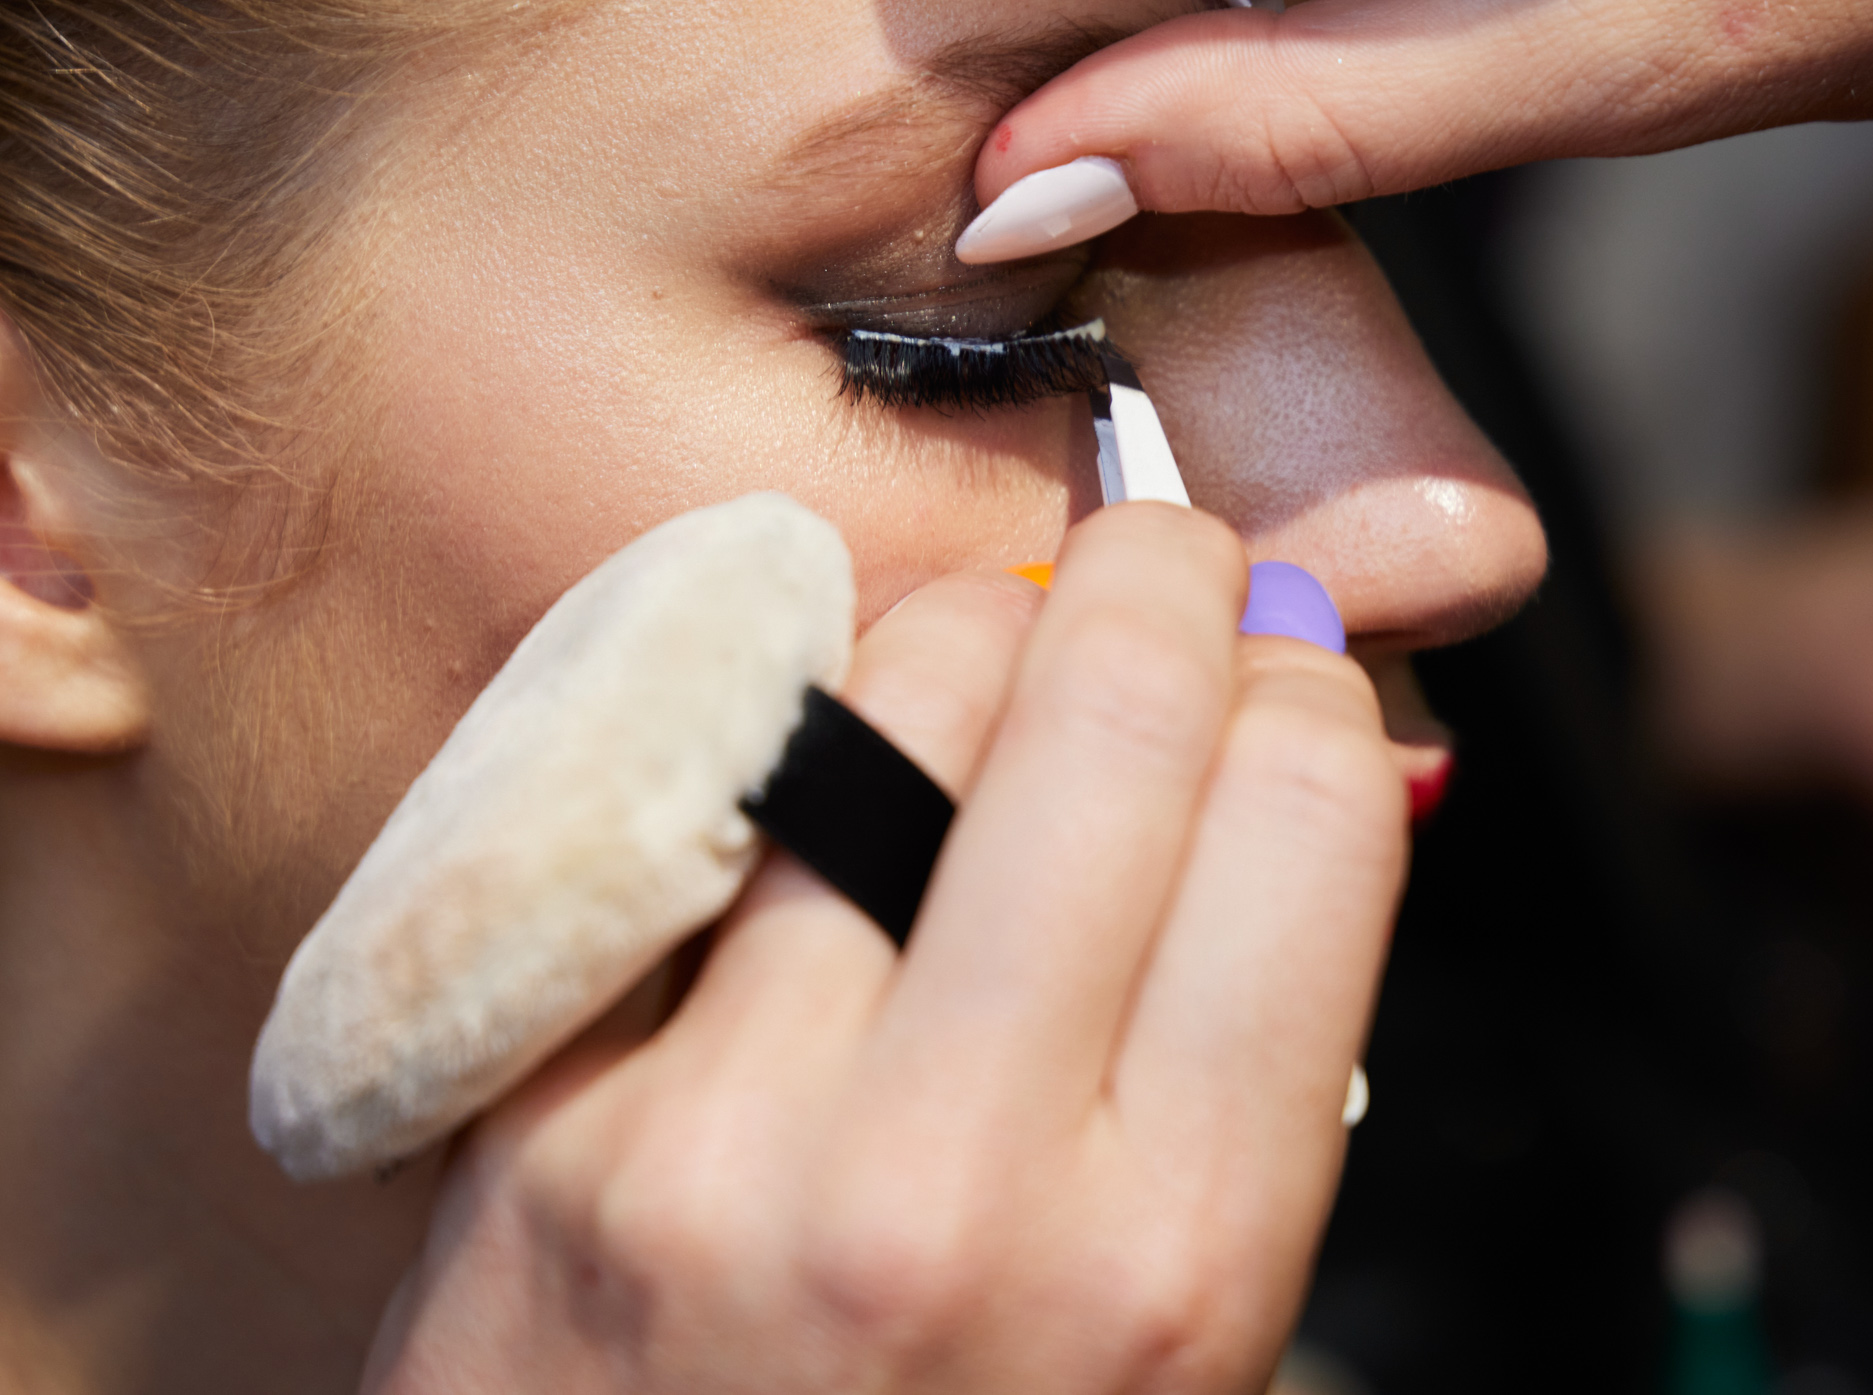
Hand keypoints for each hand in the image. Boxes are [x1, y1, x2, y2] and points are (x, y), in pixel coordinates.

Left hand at [360, 503, 1404, 1392]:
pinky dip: (790, 726)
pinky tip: (822, 740)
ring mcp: (735, 1136)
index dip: (1313, 681)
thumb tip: (1288, 769)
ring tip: (993, 641)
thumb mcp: (1171, 1339)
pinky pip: (714, 798)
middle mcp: (965, 1190)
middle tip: (1160, 557)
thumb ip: (1238, 1067)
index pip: (1312, 815)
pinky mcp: (559, 1105)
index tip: (1282, 650)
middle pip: (1118, 714)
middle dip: (1163, 572)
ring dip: (973, 622)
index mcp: (1175, 1260)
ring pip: (898, 700)